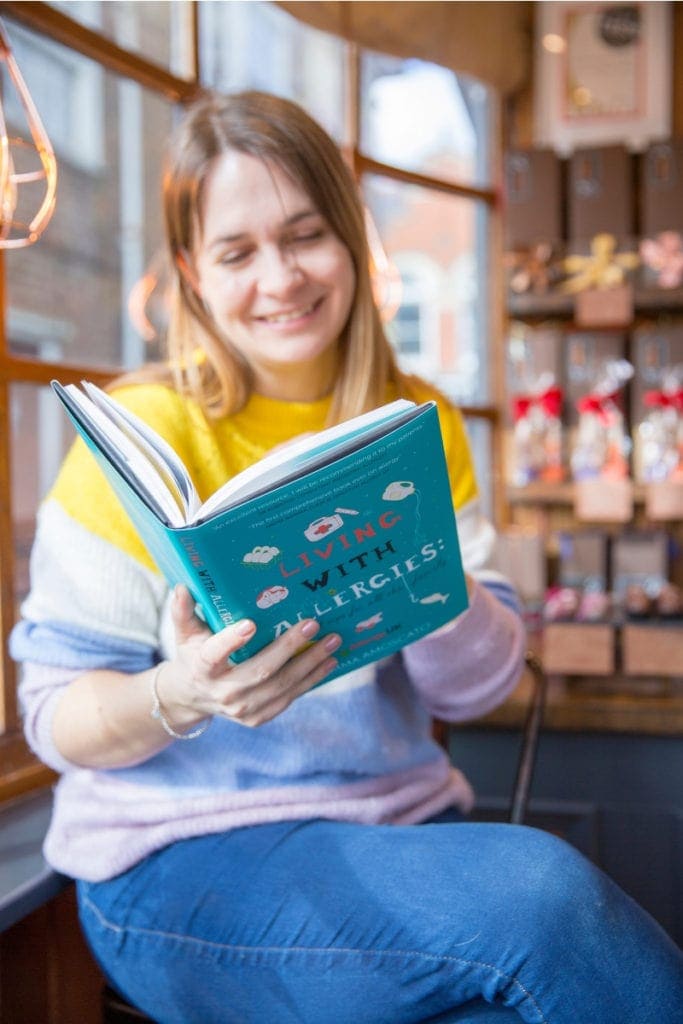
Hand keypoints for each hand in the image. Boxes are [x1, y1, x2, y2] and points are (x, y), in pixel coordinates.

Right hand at [159, 585, 340, 727]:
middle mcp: (223, 692)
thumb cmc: (193, 655)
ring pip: (282, 687)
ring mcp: (242, 709)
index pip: (214, 655)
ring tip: (332, 642)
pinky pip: (289, 698)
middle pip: (261, 670)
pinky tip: (328, 663)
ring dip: (310, 664)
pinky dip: (311, 680)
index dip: (231, 641)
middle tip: (313, 623)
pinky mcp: (257, 718)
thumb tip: (181, 587)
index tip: (250, 624)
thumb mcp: (184, 633)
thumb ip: (182, 611)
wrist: (192, 698)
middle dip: (290, 647)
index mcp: (203, 668)